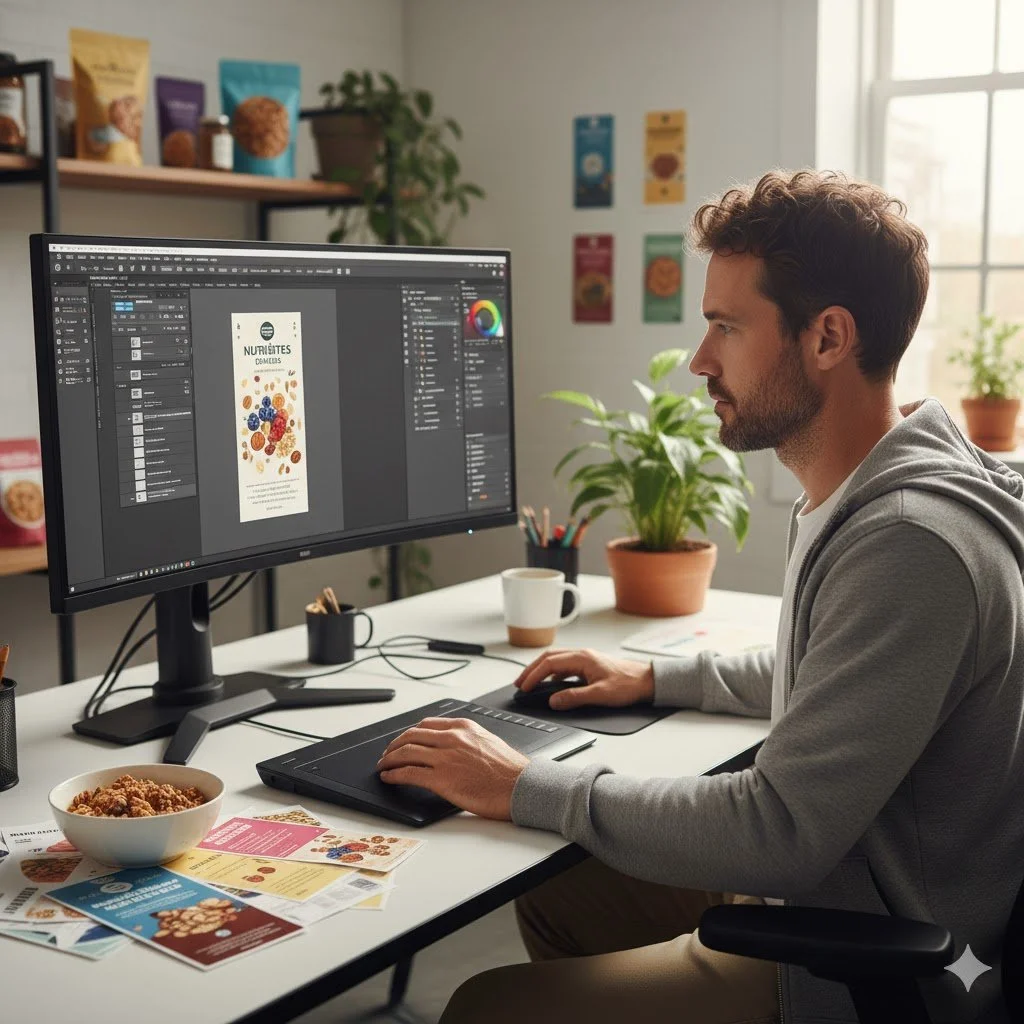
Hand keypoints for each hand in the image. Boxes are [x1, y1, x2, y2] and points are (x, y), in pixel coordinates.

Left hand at [376, 717, 528, 820]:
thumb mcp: (487, 742)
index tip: (403, 741)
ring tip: (383, 766)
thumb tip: (451, 748)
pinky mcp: (441, 779)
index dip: (409, 734)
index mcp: (463, 727)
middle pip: (411, 736)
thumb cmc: (510, 770)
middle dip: (394, 745)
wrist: (521, 787)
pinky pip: (408, 773)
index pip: (426, 725)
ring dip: (389, 759)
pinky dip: (394, 774)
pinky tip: (389, 777)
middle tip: (387, 754)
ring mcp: (445, 758)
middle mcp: (452, 738)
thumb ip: (467, 740)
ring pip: (406, 752)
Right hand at [514, 648, 654, 709]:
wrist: (647, 681)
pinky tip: (550, 683)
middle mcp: (582, 655)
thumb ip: (575, 697)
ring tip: (530, 682)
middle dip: (531, 670)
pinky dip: (552, 673)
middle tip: (519, 683)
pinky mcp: (589, 665)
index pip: (549, 663)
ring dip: (541, 670)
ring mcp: (585, 659)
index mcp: (582, 658)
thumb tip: (553, 701)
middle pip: (549, 658)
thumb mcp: (600, 695)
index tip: (524, 688)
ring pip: (556, 660)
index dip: (534, 676)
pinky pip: (564, 666)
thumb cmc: (628, 684)